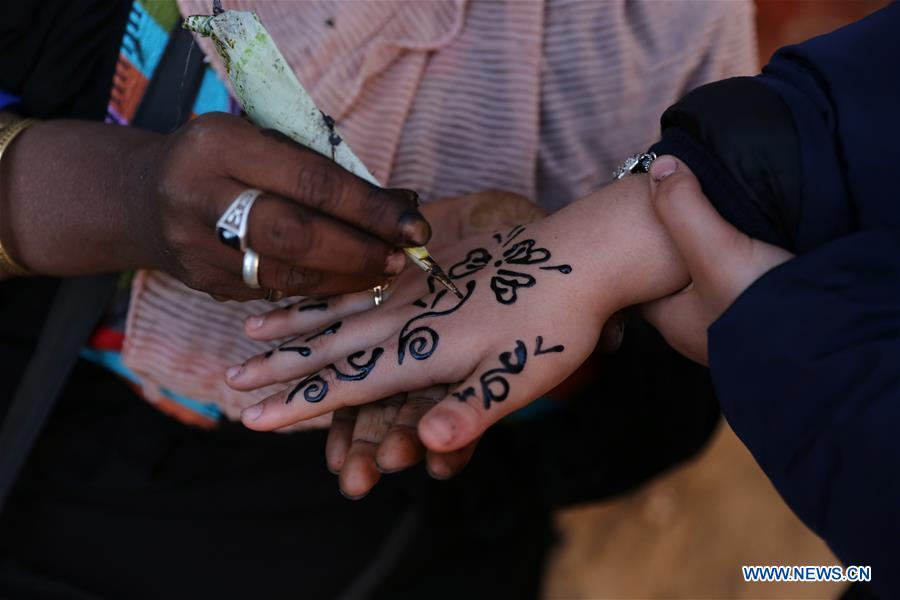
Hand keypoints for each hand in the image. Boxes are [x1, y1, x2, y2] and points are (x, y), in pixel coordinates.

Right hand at [1, 113, 429, 297]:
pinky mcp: (206, 284)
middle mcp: (202, 197)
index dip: (367, 206)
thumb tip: (400, 202)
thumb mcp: (259, 139)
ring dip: (345, 277)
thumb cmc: (222, 159)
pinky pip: (273, 293)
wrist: (140, 197)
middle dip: (359, 250)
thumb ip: (320, 166)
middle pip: (295, 234)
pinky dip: (318, 291)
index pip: (310, 179)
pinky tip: (349, 285)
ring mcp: (198, 248)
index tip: (413, 222)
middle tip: (401, 257)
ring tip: (384, 272)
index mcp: (220, 144)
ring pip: (286, 273)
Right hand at [228, 175, 689, 455]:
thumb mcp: (521, 378)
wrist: (581, 253)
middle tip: (232, 378)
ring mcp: (417, 289)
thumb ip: (470, 411)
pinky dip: (332, 288)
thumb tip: (425, 447)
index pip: (349, 383)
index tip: (254, 417)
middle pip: (331, 344)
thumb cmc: (556, 324)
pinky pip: (366, 280)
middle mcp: (409, 317)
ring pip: (341, 308)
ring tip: (252, 323)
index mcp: (425, 350)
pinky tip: (318, 287)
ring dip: (295, 321)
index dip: (300, 403)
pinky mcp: (430, 269)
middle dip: (280, 364)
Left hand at [641, 156, 793, 363]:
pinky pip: (746, 284)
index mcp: (674, 321)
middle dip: (676, 249)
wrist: (835, 341)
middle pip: (676, 280)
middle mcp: (701, 329)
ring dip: (715, 255)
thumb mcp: (714, 250)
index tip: (642, 214)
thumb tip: (661, 165)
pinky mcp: (770, 318)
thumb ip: (683, 207)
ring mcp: (736, 327)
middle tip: (681, 207)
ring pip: (712, 282)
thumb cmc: (761, 305)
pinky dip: (746, 263)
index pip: (640, 281)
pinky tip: (757, 240)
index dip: (638, 249)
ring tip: (716, 217)